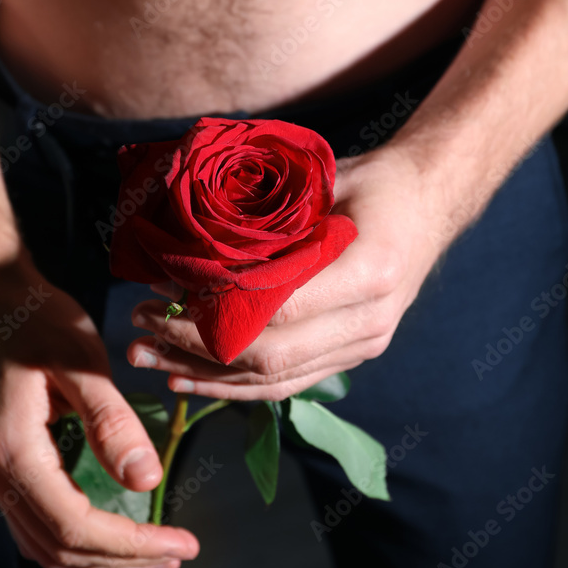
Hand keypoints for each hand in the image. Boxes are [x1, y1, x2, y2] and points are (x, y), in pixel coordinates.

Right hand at [0, 256, 199, 567]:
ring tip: (154, 546)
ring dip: (102, 553)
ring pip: (46, 540)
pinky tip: (115, 518)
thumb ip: (112, 423)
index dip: (132, 543)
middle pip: (60, 547)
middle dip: (124, 558)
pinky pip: (39, 516)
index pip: (76, 527)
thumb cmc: (31, 316)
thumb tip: (147, 481)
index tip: (181, 541)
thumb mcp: (80, 360)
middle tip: (178, 552)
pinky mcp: (3, 457)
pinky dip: (80, 531)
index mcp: (13, 452)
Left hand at [127, 146, 442, 399]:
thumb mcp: (325, 181)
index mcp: (369, 271)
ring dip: (204, 375)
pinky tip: (190, 379)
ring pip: (273, 381)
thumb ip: (271, 217)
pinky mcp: (352, 353)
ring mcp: (364, 344)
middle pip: (269, 356)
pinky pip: (288, 384)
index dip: (213, 309)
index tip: (163, 293)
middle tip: (139, 327)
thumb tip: (187, 241)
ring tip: (148, 359)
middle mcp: (370, 319)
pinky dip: (234, 387)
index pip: (277, 307)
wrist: (429, 202)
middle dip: (195, 347)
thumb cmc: (373, 183)